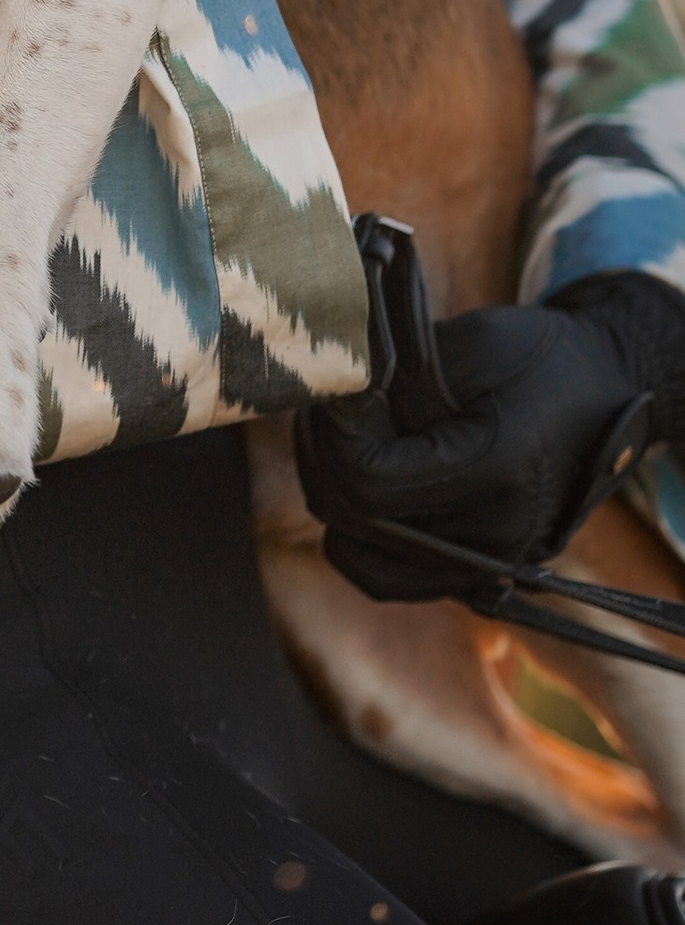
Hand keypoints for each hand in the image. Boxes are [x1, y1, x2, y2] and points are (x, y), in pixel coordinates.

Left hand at [296, 232, 656, 607]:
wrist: (601, 393)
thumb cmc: (535, 357)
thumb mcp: (466, 345)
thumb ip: (394, 380)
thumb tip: (324, 396)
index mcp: (494, 469)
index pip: (370, 483)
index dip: (332, 436)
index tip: (333, 392)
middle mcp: (496, 532)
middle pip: (359, 526)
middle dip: (324, 461)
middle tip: (328, 410)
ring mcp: (493, 561)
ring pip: (368, 564)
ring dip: (336, 504)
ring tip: (340, 447)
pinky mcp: (485, 571)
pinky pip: (398, 579)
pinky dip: (364, 542)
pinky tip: (361, 488)